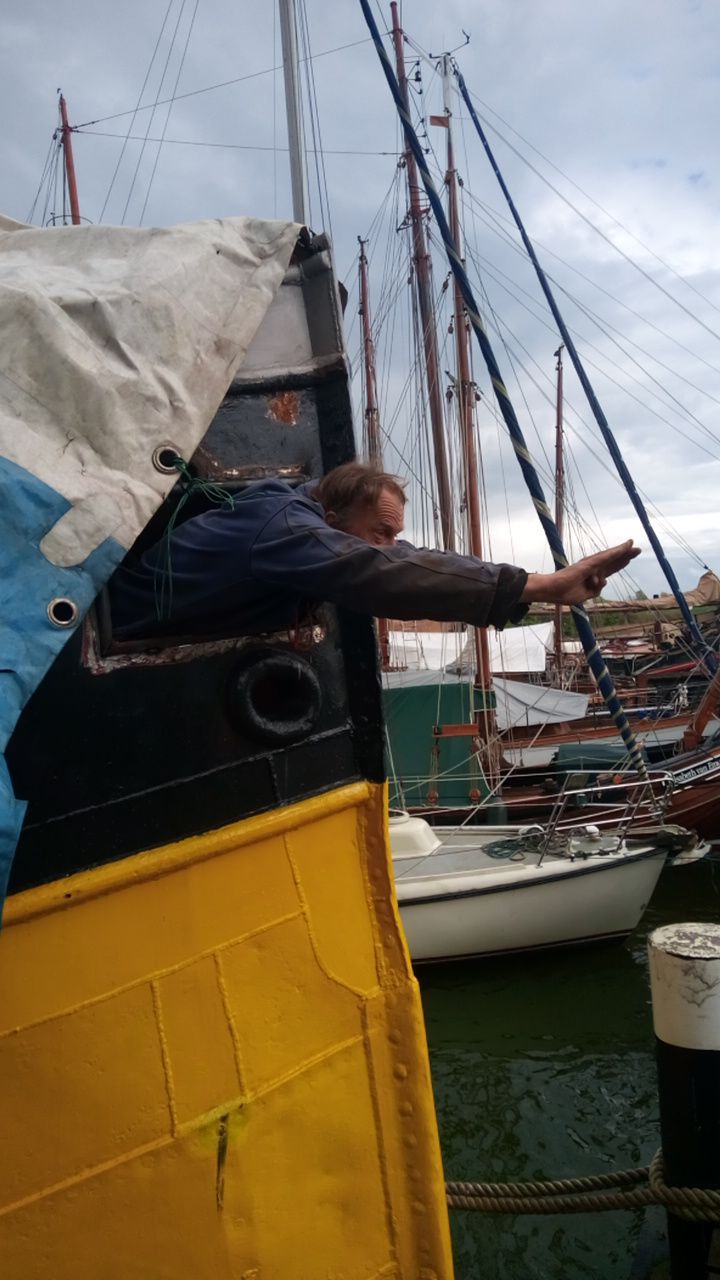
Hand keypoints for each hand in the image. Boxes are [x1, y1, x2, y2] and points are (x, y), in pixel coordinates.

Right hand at [520, 540, 640, 605]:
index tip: (629, 559)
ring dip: (623, 551)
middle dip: (625, 555)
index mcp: (591, 576)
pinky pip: (605, 557)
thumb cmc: (564, 593)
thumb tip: (604, 582)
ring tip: (634, 546)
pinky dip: (616, 552)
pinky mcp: (589, 564)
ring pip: (610, 557)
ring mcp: (590, 564)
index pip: (609, 568)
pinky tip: (625, 547)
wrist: (552, 591)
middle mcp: (592, 567)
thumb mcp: (585, 596)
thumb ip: (596, 591)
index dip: (620, 563)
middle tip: (638, 550)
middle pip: (612, 560)